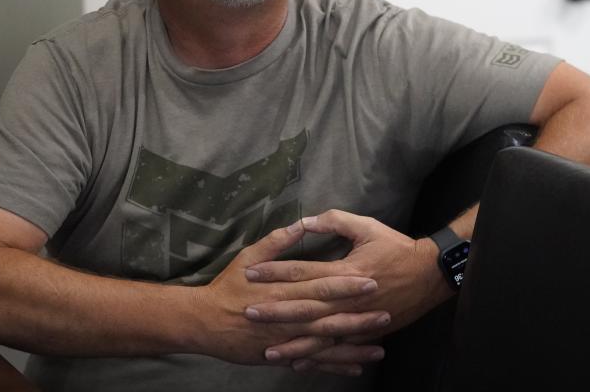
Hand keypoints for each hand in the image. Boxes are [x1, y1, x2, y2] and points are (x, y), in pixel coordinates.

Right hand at [192, 220, 390, 367]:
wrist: (203, 322)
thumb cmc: (226, 287)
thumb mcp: (248, 257)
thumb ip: (276, 242)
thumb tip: (300, 224)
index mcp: (283, 291)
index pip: (321, 285)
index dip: (347, 284)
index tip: (371, 280)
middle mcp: (288, 317)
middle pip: (329, 317)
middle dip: (358, 317)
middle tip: (387, 313)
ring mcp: (286, 340)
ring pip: (326, 344)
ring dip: (353, 346)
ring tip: (381, 347)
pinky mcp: (282, 356)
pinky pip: (313, 362)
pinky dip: (335, 365)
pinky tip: (356, 366)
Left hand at [244, 210, 453, 373]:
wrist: (431, 275)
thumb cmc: (396, 247)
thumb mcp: (367, 227)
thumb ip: (335, 222)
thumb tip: (305, 221)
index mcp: (345, 271)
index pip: (303, 271)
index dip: (275, 272)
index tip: (251, 273)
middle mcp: (349, 298)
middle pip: (305, 306)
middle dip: (275, 311)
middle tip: (248, 313)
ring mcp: (358, 318)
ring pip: (320, 335)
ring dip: (294, 343)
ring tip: (268, 349)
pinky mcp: (366, 331)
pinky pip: (338, 348)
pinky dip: (319, 357)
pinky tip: (300, 362)